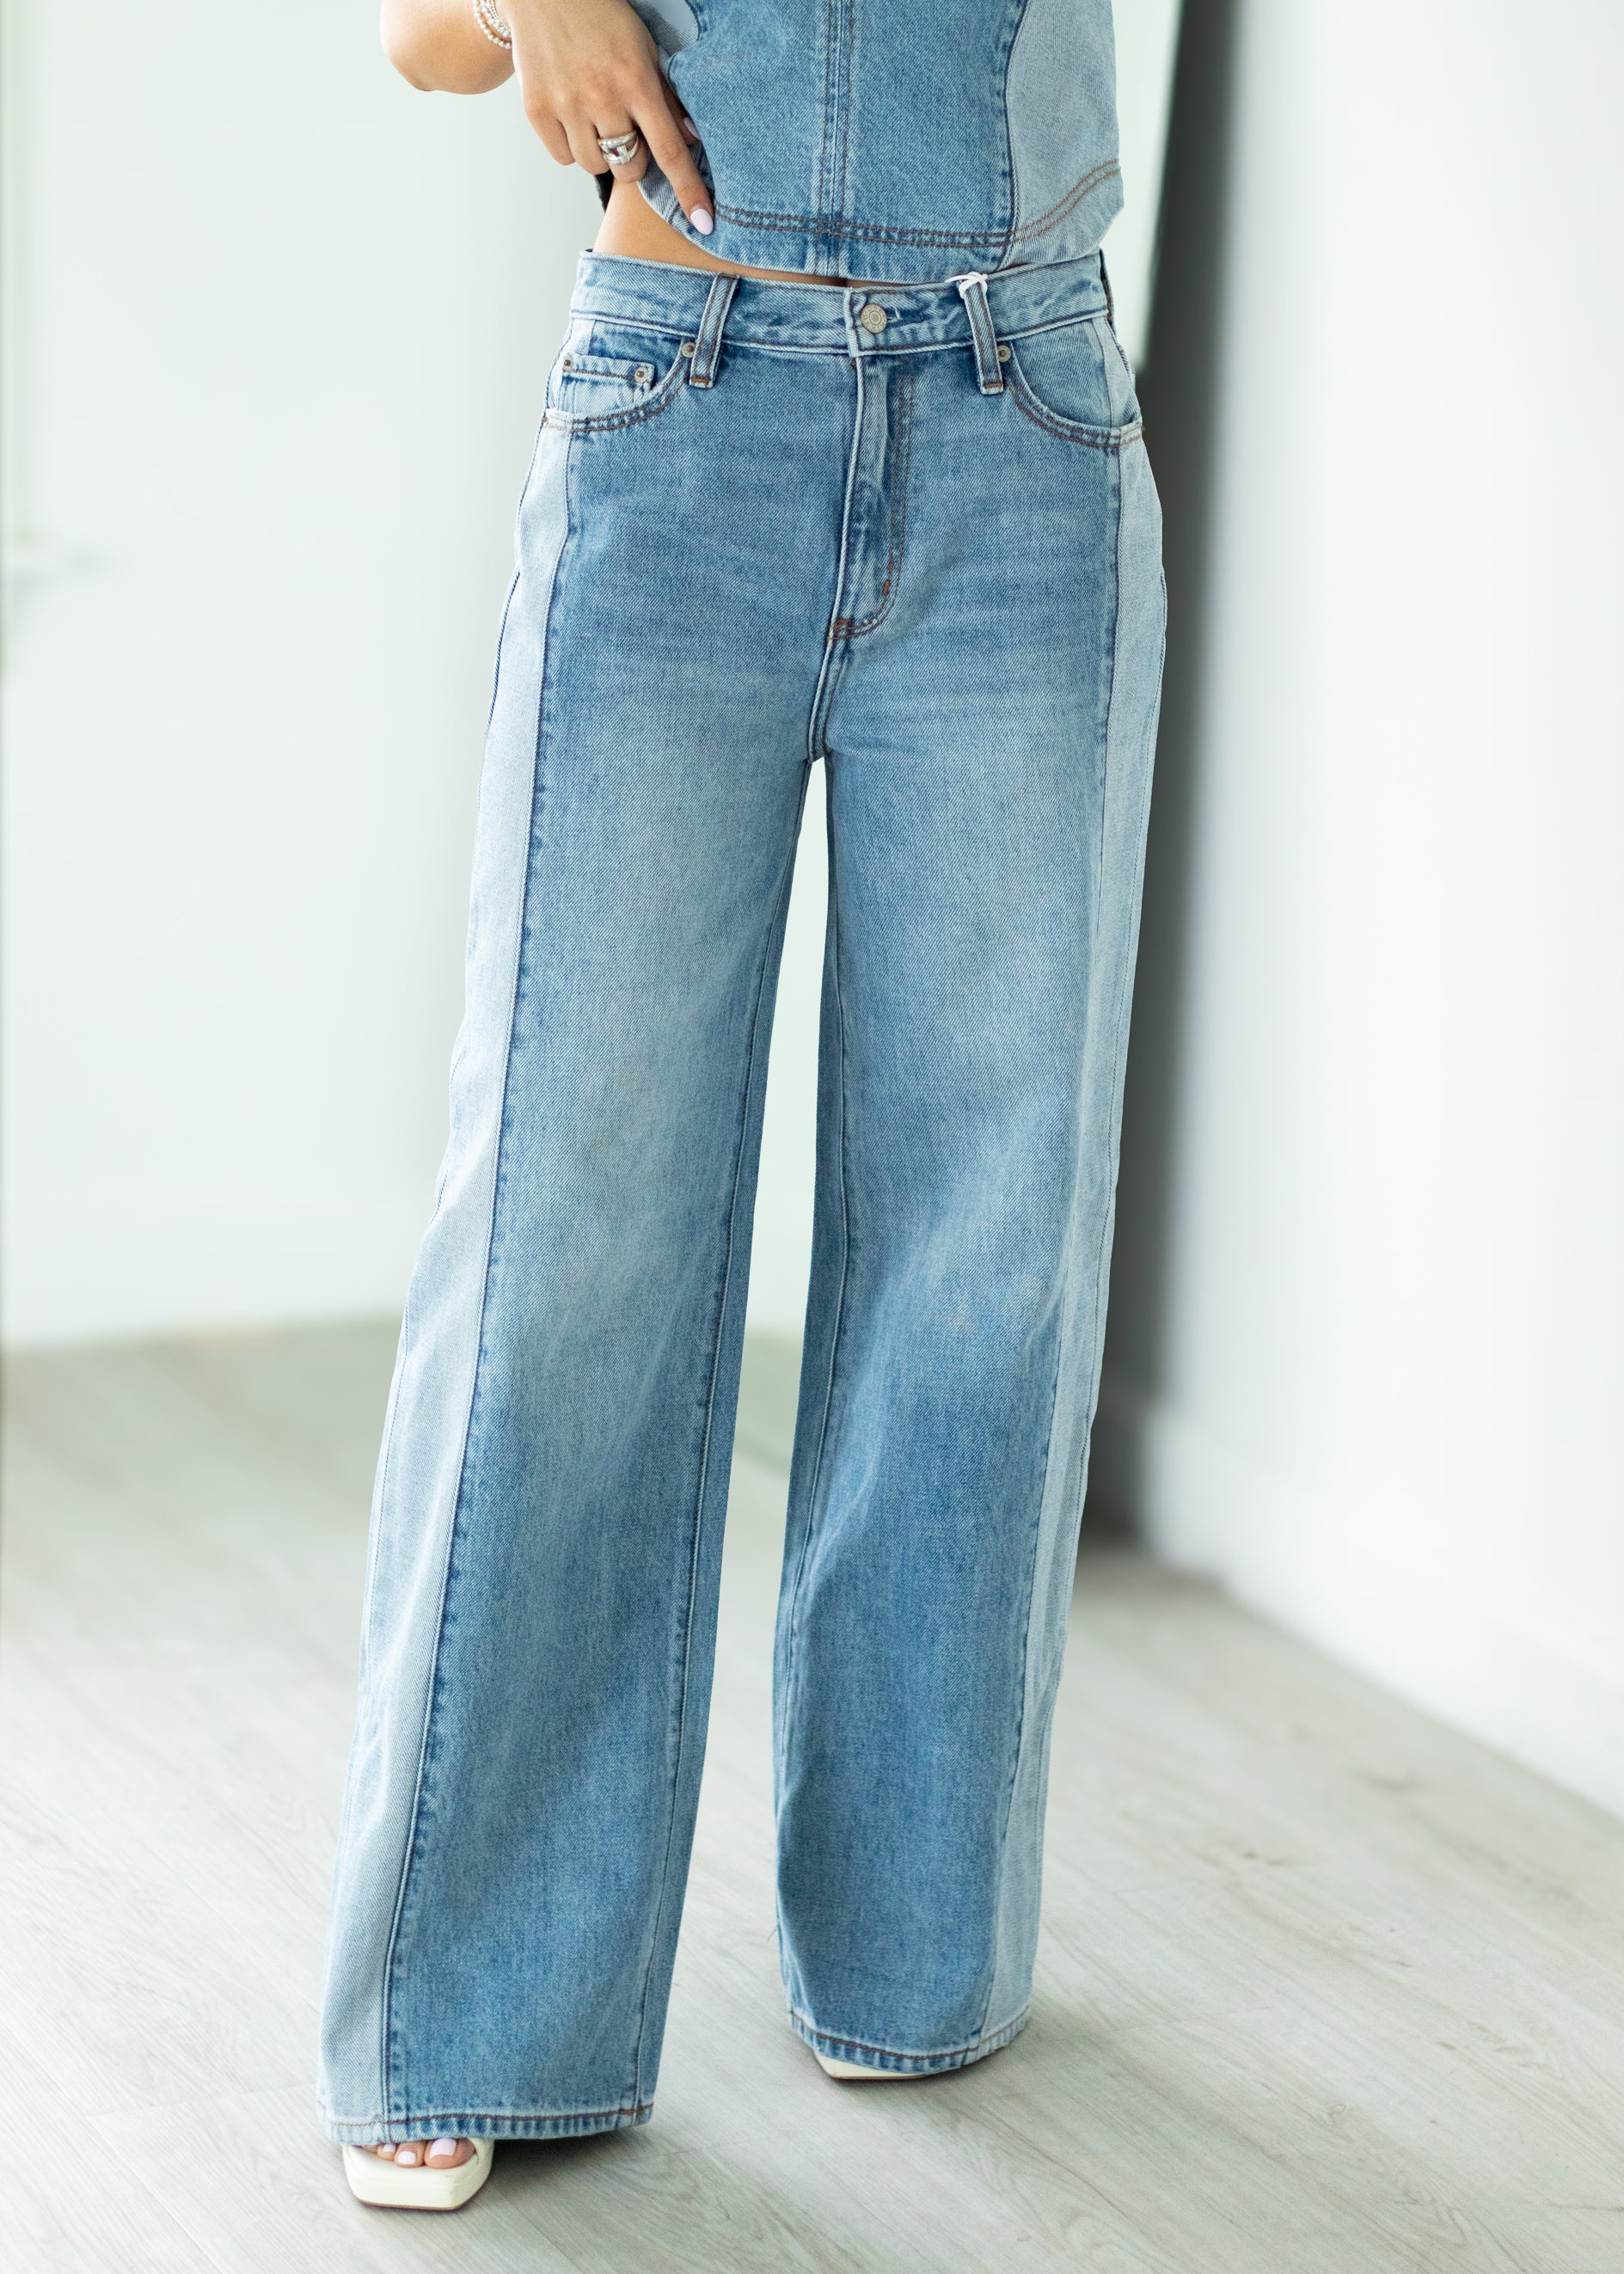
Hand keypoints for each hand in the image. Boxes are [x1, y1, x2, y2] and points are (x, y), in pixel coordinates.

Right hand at [505, 0, 711, 232]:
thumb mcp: (644, 48)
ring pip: (595, 166)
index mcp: (636, 80)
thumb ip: (667, 95)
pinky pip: (563, 157)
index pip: (669, 149)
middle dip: (633, 159)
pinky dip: (571, 146)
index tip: (704, 224)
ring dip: (601, 152)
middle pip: (630, 167)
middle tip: (625, 129)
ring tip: (595, 117)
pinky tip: (571, 114)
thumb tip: (691, 139)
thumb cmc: (602, 18)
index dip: (689, 189)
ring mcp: (566, 105)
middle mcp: (602, 96)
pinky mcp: (536, 109)